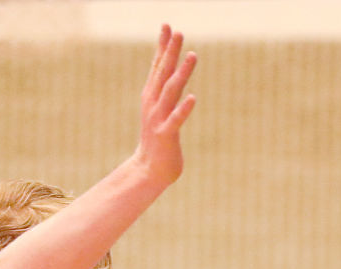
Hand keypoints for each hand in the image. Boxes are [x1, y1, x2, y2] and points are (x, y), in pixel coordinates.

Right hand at [134, 25, 196, 186]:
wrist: (148, 171)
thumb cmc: (157, 140)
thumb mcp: (159, 111)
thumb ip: (165, 93)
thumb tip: (171, 73)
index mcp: (151, 96)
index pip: (157, 66)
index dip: (162, 46)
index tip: (167, 25)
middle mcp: (153, 103)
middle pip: (163, 73)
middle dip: (170, 52)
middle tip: (178, 32)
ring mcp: (158, 119)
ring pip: (171, 91)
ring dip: (182, 72)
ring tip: (193, 55)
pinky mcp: (166, 136)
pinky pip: (176, 120)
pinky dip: (184, 108)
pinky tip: (193, 97)